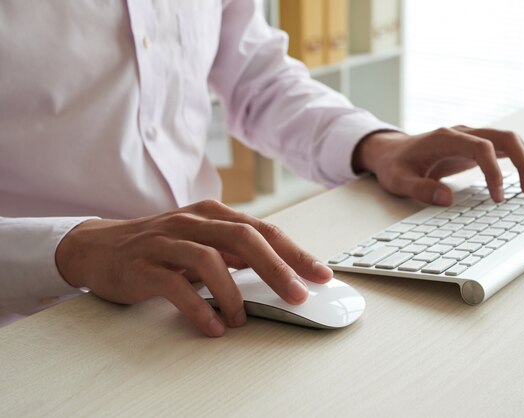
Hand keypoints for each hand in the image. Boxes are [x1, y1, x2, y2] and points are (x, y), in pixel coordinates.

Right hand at [55, 200, 332, 336]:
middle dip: (277, 268)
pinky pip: (177, 285)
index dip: (295, 252)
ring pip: (211, 259)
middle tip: (298, 295)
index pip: (263, 230)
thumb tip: (279, 272)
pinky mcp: (144, 265)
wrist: (99, 247)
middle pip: (245, 238)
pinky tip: (213, 326)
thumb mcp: (202, 242)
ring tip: (242, 319)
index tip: (321, 274)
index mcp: (213, 215)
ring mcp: (167, 241)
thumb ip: (235, 253)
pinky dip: (199, 307)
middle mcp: (193, 222)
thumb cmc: (160, 246)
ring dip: (234, 293)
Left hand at [352, 126, 523, 204]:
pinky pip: (504, 147)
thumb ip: (420, 189)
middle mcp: (462, 133)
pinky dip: (522, 158)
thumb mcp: (399, 181)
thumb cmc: (395, 165)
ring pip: (509, 140)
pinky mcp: (474, 146)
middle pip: (504, 137)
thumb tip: (447, 199)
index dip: (494, 171)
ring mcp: (470, 137)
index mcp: (445, 138)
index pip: (481, 147)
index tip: (498, 197)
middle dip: (523, 163)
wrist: (390, 151)